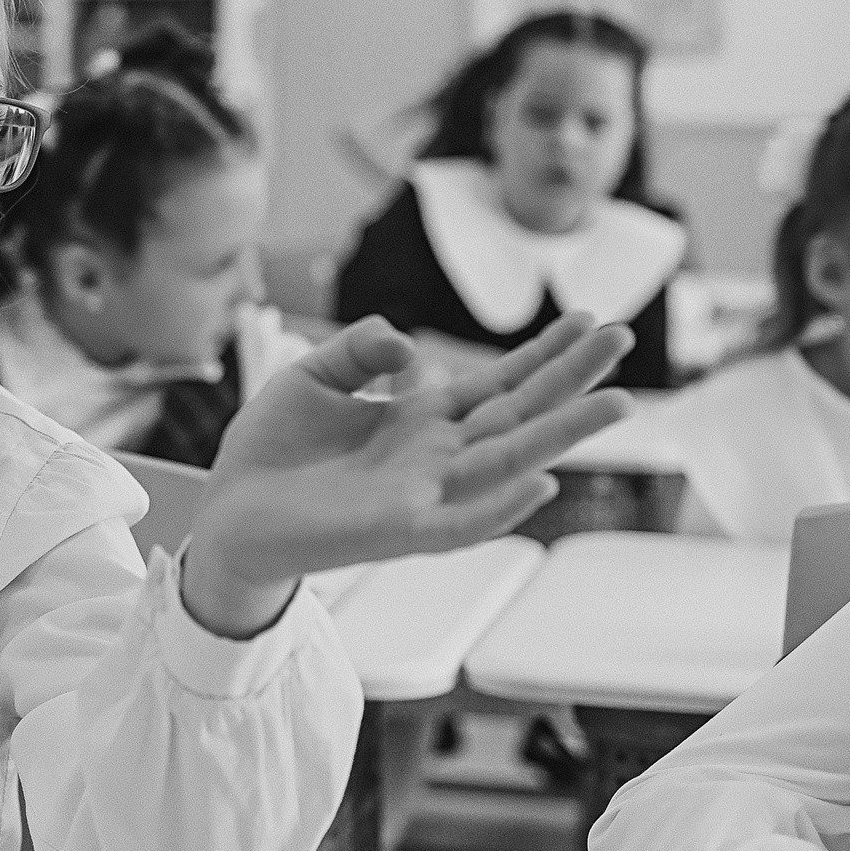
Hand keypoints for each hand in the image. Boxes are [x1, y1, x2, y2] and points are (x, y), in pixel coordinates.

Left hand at [182, 313, 634, 636]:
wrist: (227, 514)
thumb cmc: (271, 452)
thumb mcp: (314, 375)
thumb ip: (363, 348)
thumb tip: (412, 345)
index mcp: (421, 420)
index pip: (499, 382)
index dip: (543, 352)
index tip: (589, 320)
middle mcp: (435, 456)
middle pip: (520, 412)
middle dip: (572, 377)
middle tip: (623, 338)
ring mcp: (423, 495)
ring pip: (508, 460)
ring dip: (563, 433)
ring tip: (617, 401)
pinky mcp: (397, 530)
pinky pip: (461, 522)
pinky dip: (500, 506)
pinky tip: (541, 480)